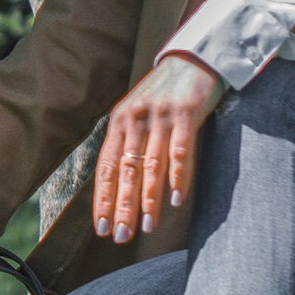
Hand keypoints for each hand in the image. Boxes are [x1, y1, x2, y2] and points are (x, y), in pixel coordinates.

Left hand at [91, 52, 225, 242]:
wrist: (193, 57)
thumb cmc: (164, 94)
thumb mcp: (138, 115)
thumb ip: (129, 145)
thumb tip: (119, 187)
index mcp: (119, 123)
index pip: (105, 167)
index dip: (103, 199)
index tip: (102, 228)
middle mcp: (135, 120)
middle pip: (125, 171)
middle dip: (122, 207)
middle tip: (121, 237)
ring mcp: (160, 116)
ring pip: (150, 164)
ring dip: (148, 199)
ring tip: (147, 228)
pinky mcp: (186, 112)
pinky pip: (181, 150)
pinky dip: (178, 177)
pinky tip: (175, 200)